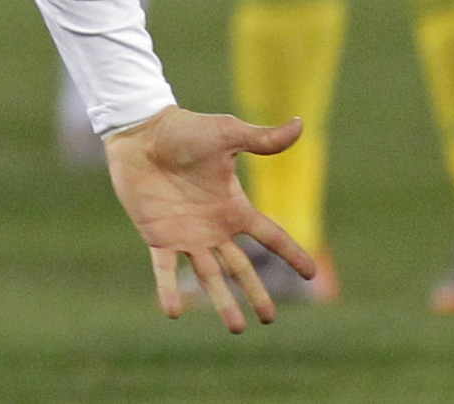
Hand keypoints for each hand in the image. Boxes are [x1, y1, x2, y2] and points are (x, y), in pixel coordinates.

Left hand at [103, 105, 314, 333]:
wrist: (141, 131)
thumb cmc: (184, 129)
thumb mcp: (227, 134)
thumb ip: (262, 139)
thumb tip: (300, 124)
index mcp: (234, 206)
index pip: (270, 235)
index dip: (291, 253)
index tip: (312, 275)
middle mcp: (214, 226)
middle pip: (241, 267)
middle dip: (255, 293)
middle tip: (269, 319)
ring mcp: (186, 234)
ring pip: (209, 275)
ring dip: (222, 301)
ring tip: (236, 328)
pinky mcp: (157, 236)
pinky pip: (164, 269)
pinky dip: (168, 290)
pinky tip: (172, 312)